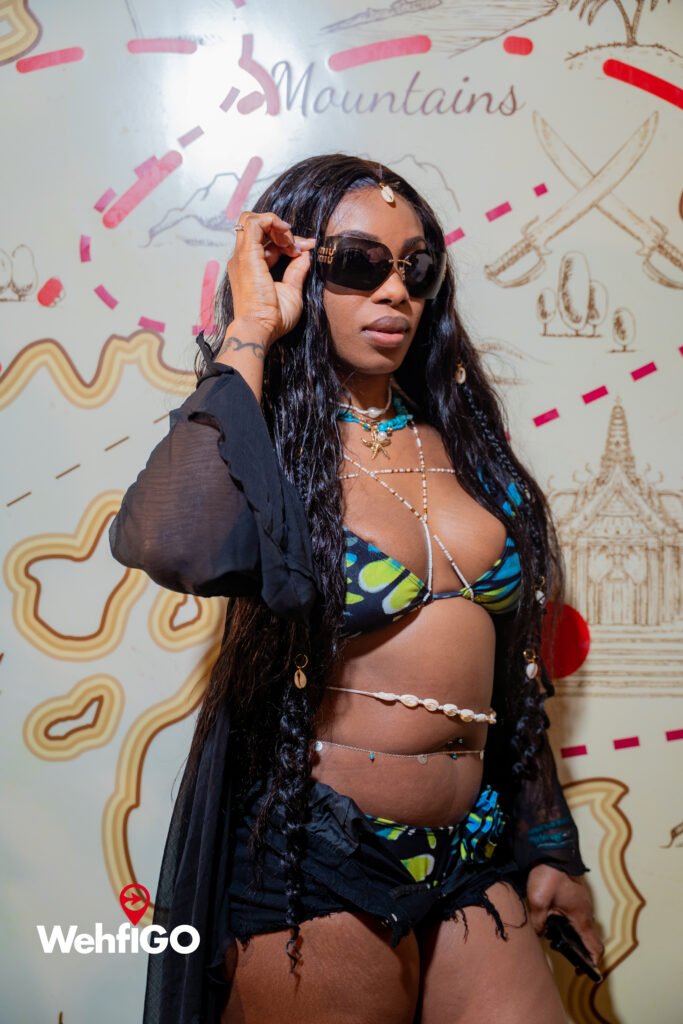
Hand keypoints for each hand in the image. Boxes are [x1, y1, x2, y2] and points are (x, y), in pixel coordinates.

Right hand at [227, 211, 315, 348]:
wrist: (260, 327)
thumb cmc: (273, 318)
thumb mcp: (291, 290)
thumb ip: (297, 271)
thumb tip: (306, 254)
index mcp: (250, 267)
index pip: (266, 242)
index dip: (288, 241)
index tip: (306, 249)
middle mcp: (242, 259)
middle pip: (256, 227)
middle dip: (279, 229)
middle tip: (298, 245)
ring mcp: (242, 255)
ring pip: (251, 220)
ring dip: (276, 224)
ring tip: (291, 241)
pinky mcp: (247, 254)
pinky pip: (254, 223)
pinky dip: (272, 221)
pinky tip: (287, 235)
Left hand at [527, 864, 603, 966]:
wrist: (551, 850)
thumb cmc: (548, 875)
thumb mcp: (538, 901)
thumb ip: (538, 921)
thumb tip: (539, 934)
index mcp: (581, 917)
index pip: (594, 946)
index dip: (592, 961)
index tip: (585, 970)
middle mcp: (585, 911)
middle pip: (587, 938)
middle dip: (578, 949)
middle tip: (563, 953)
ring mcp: (581, 902)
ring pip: (580, 925)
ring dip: (571, 934)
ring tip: (554, 938)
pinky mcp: (574, 895)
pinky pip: (574, 915)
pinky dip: (567, 922)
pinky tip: (552, 921)